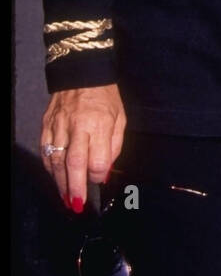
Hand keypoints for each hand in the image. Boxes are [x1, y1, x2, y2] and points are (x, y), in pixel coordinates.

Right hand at [41, 84, 125, 210]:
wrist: (82, 70)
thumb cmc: (106, 96)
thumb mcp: (119, 117)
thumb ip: (113, 145)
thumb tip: (104, 171)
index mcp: (99, 123)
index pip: (97, 158)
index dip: (98, 174)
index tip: (99, 181)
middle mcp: (77, 126)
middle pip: (74, 163)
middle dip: (75, 187)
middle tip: (77, 205)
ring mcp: (58, 125)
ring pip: (56, 160)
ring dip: (60, 182)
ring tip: (66, 199)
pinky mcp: (46, 124)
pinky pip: (45, 151)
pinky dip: (49, 167)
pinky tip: (55, 177)